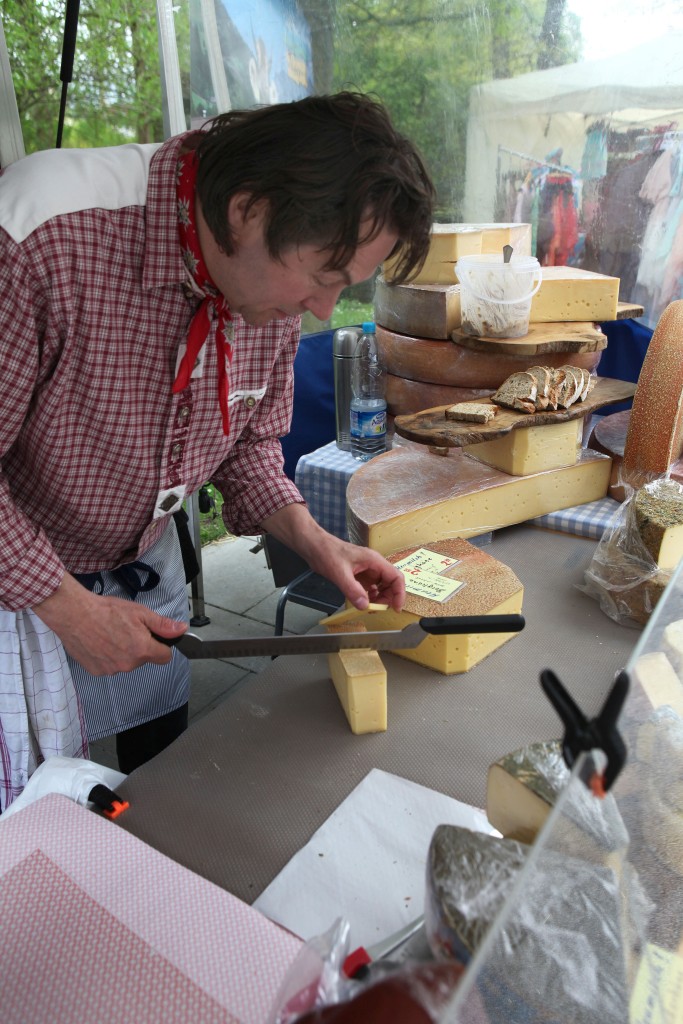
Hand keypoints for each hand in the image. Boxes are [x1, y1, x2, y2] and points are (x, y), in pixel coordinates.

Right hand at [33, 572, 187, 675]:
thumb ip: (162, 625)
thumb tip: (181, 630)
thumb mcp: (140, 612)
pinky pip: (110, 666)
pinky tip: (100, 642)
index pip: (165, 657)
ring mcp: (111, 669)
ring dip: (123, 652)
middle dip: (140, 647)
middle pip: (144, 659)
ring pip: (126, 663)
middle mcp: (128, 664)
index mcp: (142, 650)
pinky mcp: (97, 671)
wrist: (74, 614)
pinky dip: (108, 656)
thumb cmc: (106, 611)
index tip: (154, 638)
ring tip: (110, 634)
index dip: (162, 647)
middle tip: (126, 630)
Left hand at [261, 504, 404, 611]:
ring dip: (379, 599)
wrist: (313, 545)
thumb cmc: (326, 553)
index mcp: (374, 560)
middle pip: (391, 583)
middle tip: (376, 609)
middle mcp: (373, 565)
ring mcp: (367, 570)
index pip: (396, 577)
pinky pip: (370, 588)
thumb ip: (353, 590)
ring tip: (368, 607)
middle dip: (388, 598)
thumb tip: (365, 606)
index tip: (395, 608)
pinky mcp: (359, 574)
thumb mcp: (339, 573)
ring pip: (381, 587)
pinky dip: (369, 597)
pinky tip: (361, 602)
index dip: (399, 593)